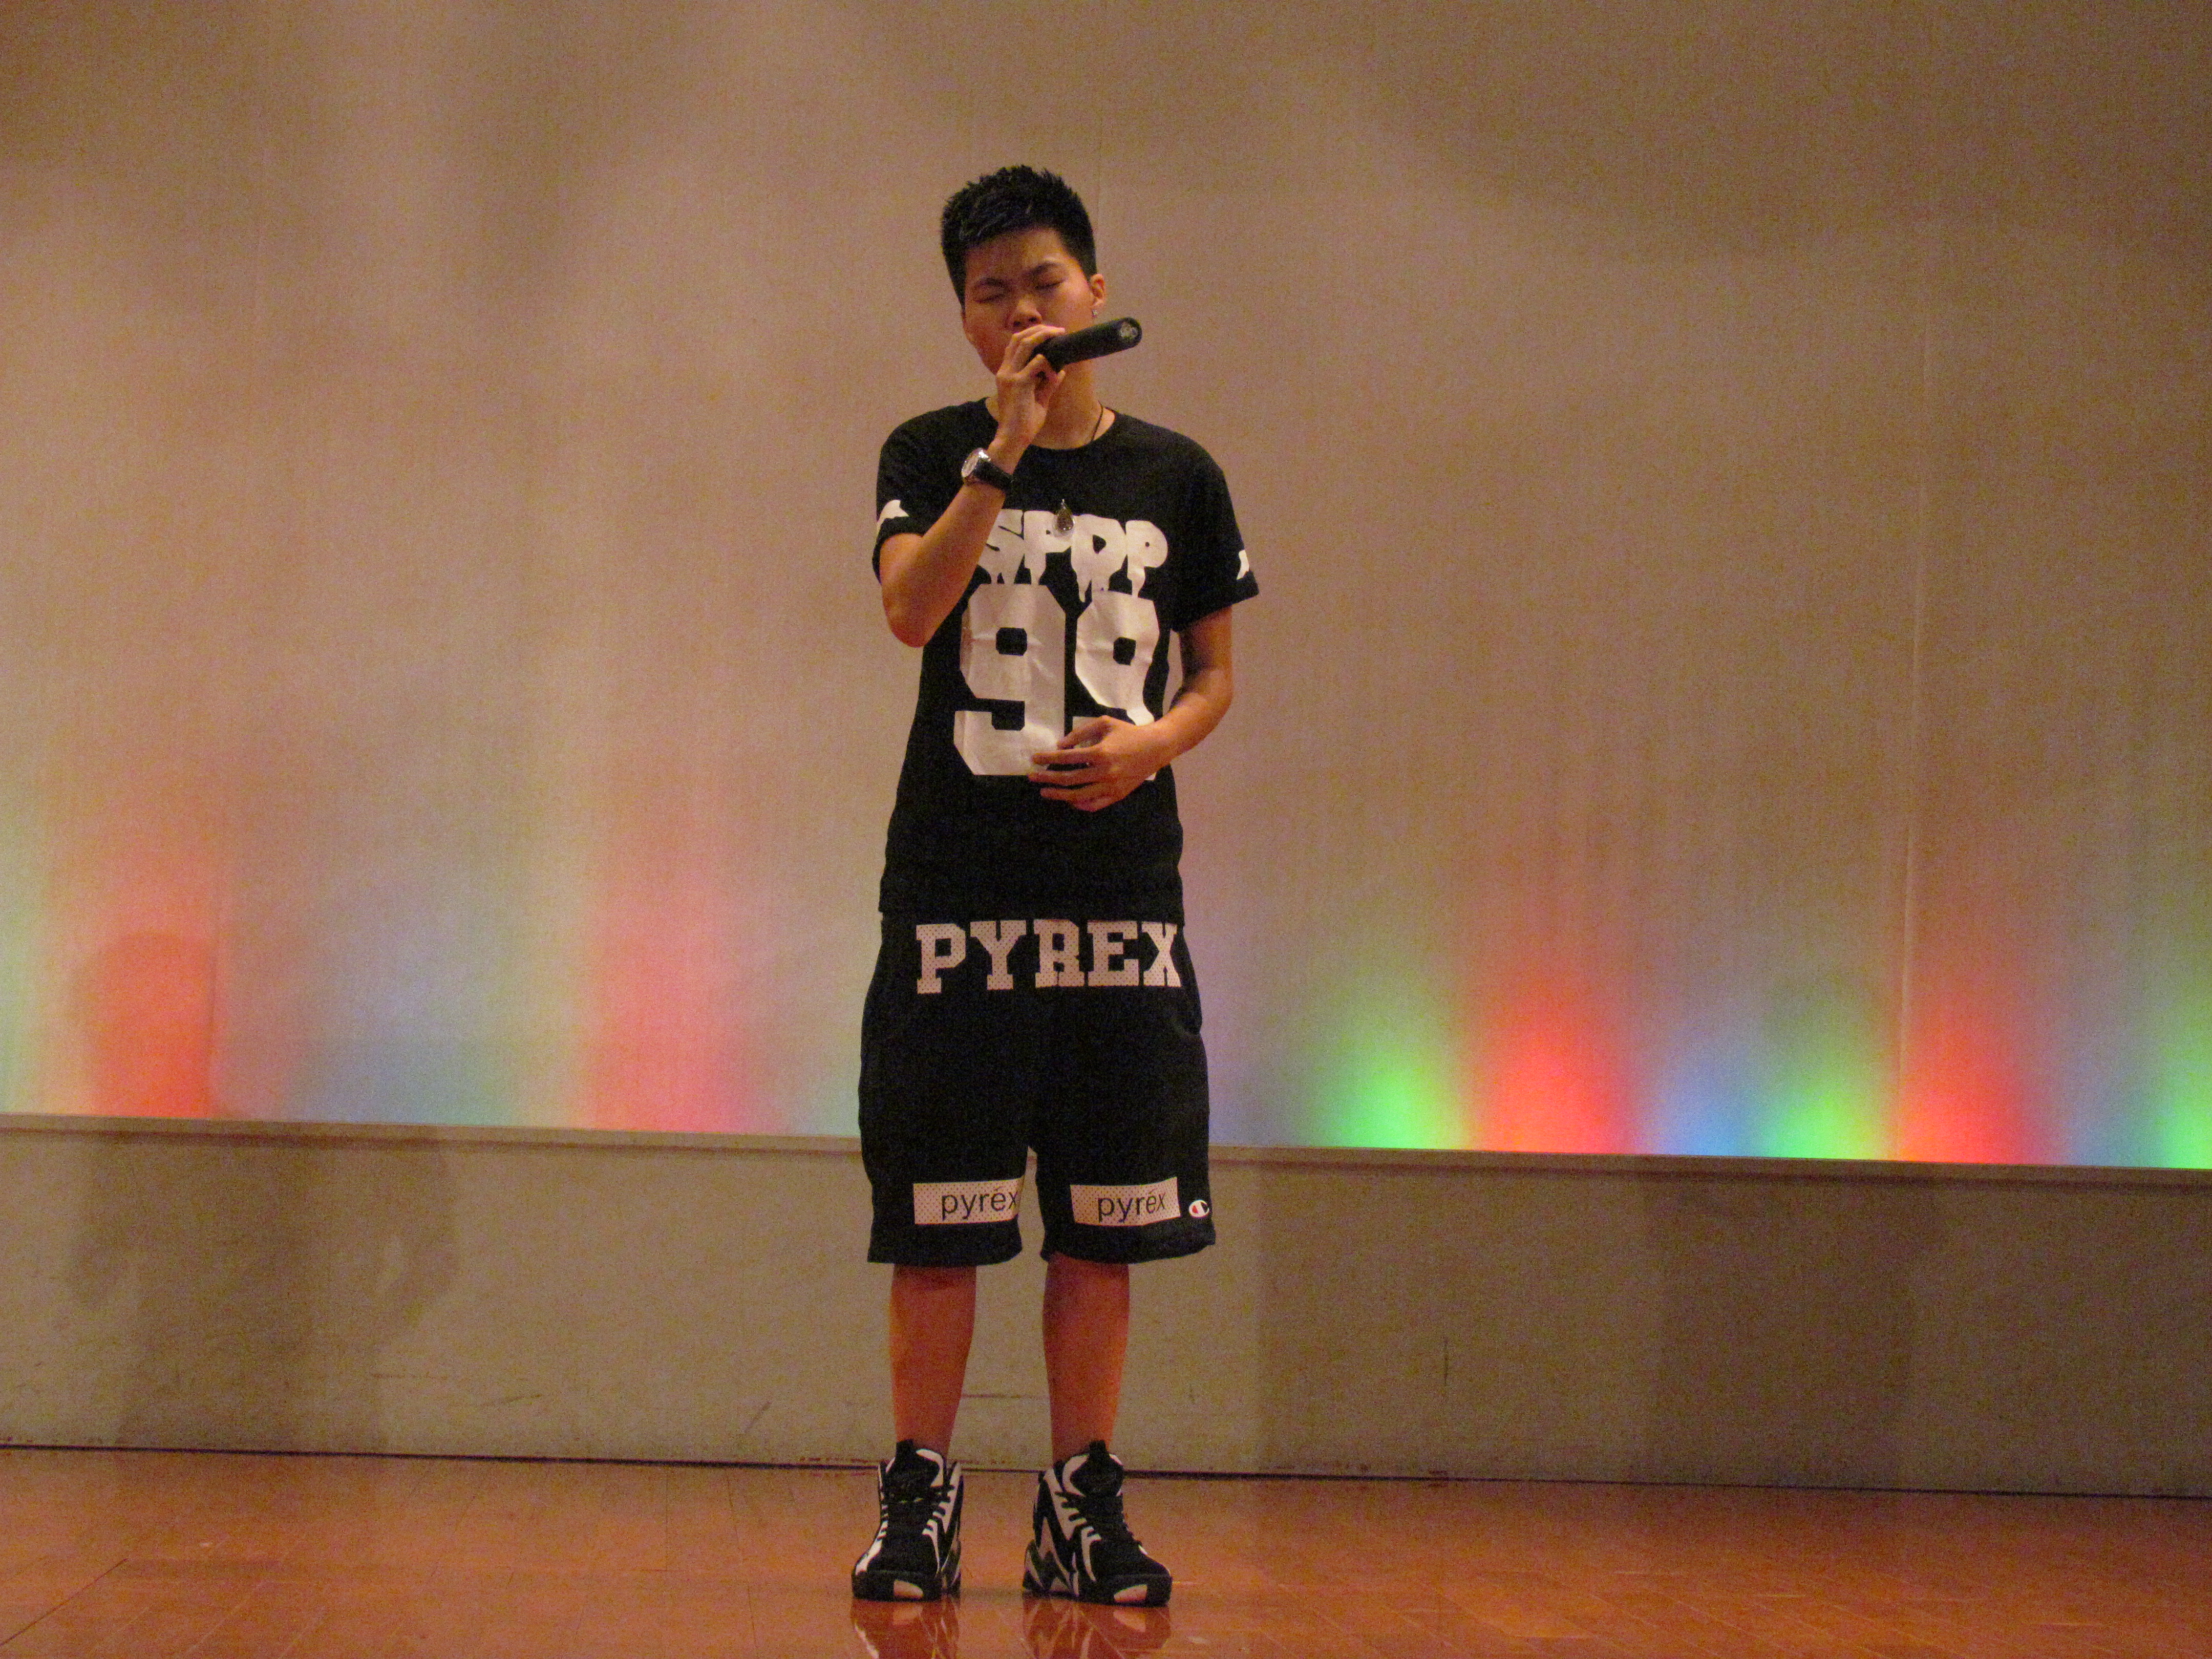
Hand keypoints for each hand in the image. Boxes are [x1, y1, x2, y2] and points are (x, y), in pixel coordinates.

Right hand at [993, 324, 1065, 450]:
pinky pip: (1036, 363)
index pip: (1016, 344)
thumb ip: (1048, 384)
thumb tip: (1061, 371)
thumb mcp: (1039, 400)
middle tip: (1058, 329)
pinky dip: (1048, 364)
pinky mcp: (1018, 384)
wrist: (1013, 438)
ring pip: (1025, 344)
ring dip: (1043, 336)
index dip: (1032, 334)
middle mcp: (1005, 370)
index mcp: (1007, 373)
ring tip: (1058, 335)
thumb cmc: (1024, 422)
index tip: (1050, 333)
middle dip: (1039, 329)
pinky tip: (1054, 374)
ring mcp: (1009, 375)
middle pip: (1019, 338)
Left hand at [1029, 716, 1166, 811]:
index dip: (1047, 759)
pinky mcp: (1118, 795)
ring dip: (1059, 795)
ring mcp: (1111, 786)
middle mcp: (1104, 772)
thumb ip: (1080, 733)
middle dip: (1047, 778)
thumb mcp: (1104, 723)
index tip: (1034, 759)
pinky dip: (1079, 804)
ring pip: (1078, 795)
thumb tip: (1060, 746)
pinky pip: (1094, 804)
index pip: (1066, 758)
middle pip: (1068, 778)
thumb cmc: (1128, 732)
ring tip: (1045, 792)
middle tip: (1032, 777)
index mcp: (1100, 752)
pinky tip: (1069, 800)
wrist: (1156, 747)